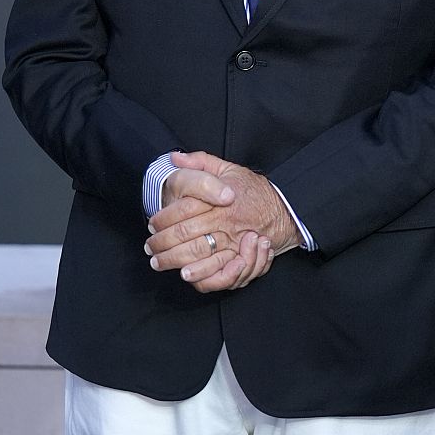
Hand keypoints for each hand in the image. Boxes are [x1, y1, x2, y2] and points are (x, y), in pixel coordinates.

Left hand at [145, 150, 301, 290]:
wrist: (285, 211)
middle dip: (162, 243)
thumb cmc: (255, 191)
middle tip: (149, 247)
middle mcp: (227, 224)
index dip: (163, 219)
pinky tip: (187, 275)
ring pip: (199, 256)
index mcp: (221, 202)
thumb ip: (201, 162)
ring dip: (175, 261)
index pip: (184, 211)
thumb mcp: (229, 169)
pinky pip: (219, 274)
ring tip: (159, 262)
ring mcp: (234, 244)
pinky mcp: (241, 261)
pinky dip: (202, 277)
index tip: (152, 224)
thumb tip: (175, 158)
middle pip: (186, 235)